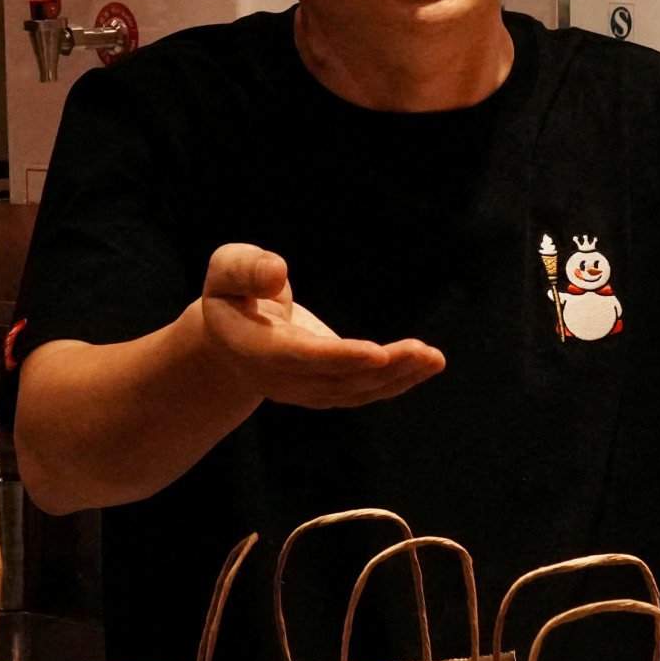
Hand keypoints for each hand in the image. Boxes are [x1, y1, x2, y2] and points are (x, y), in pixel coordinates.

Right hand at [193, 242, 445, 409]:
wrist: (229, 336)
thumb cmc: (232, 292)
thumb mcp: (226, 269)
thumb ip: (246, 269)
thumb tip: (277, 273)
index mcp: (255, 349)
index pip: (300, 357)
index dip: (339, 357)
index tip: (377, 352)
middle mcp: (282, 380)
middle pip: (336, 380)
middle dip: (383, 368)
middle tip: (424, 352)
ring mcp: (306, 391)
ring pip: (355, 391)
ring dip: (398, 377)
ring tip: (434, 359)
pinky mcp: (327, 389)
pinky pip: (363, 391)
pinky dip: (396, 381)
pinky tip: (427, 365)